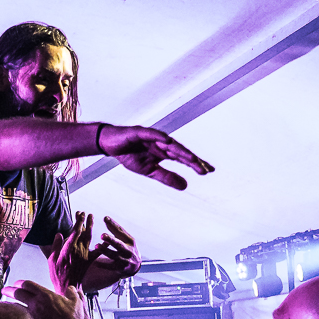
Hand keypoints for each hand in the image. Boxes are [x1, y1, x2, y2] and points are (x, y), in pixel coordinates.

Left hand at [2, 280, 90, 318]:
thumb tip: (71, 288)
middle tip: (4, 290)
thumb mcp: (76, 302)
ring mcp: (32, 315)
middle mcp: (36, 303)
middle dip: (9, 290)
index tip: (16, 284)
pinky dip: (16, 317)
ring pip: (16, 307)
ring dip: (10, 304)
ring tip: (6, 304)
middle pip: (17, 293)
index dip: (20, 283)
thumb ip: (72, 293)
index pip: (27, 284)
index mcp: (45, 294)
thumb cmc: (73, 318)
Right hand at [48, 211, 102, 292]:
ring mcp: (85, 255)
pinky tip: (107, 240)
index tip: (80, 214)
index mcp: (68, 249)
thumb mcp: (51, 260)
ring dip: (91, 227)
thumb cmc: (57, 274)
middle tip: (87, 213)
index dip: (78, 222)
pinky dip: (103, 245)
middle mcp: (78, 250)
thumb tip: (59, 234)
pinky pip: (98, 252)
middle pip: (83, 232)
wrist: (68, 286)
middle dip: (85, 222)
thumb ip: (56, 246)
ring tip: (92, 218)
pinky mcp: (89, 260)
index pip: (75, 232)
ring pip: (90, 238)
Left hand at [93, 216, 140, 279]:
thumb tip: (105, 217)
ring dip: (105, 250)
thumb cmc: (127, 247)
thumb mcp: (124, 238)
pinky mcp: (120, 269)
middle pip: (119, 244)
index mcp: (130, 241)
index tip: (105, 218)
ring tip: (97, 245)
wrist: (134, 266)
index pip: (121, 232)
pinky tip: (95, 263)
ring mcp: (125, 260)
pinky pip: (110, 267)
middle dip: (111, 240)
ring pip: (113, 255)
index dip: (113, 225)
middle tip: (102, 235)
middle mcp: (128, 250)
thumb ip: (115, 229)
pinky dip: (103, 265)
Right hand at [97, 125, 213, 189]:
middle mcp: (162, 143)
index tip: (207, 171)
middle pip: (180, 151)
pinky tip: (168, 141)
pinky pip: (151, 134)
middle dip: (192, 159)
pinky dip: (159, 137)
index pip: (183, 158)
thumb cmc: (130, 155)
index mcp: (164, 152)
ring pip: (169, 144)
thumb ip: (166, 177)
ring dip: (181, 150)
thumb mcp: (149, 171)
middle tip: (204, 168)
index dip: (195, 164)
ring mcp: (152, 137)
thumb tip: (185, 185)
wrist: (111, 145)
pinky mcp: (140, 132)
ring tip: (191, 158)